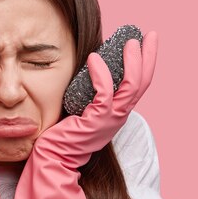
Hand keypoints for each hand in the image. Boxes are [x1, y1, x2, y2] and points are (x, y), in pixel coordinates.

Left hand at [7, 32, 156, 198]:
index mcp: (112, 114)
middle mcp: (115, 117)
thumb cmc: (58, 138)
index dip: (143, 63)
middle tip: (148, 35)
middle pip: (141, 84)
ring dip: (132, 63)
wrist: (49, 163)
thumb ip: (83, 96)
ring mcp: (106, 121)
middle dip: (148, 58)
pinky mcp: (92, 124)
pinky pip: (104, 95)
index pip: (135, 85)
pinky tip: (93, 59)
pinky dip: (102, 76)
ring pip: (130, 88)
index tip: (143, 41)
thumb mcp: (76, 111)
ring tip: (128, 42)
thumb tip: (83, 72)